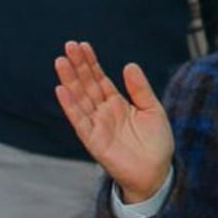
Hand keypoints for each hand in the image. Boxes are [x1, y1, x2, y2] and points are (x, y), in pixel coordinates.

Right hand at [54, 41, 174, 204]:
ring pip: (80, 99)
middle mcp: (103, 112)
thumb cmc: (156, 142)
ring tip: (60, 61)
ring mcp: (97, 125)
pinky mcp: (94, 140)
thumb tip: (129, 65)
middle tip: (68, 45)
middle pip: (87, 84)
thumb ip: (140, 89)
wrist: (156, 172)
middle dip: (77, 66)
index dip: (91, 62)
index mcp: (116, 103)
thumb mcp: (152, 109)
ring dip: (69, 81)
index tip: (82, 45)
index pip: (99, 78)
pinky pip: (79, 121)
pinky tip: (62, 90)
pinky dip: (70, 106)